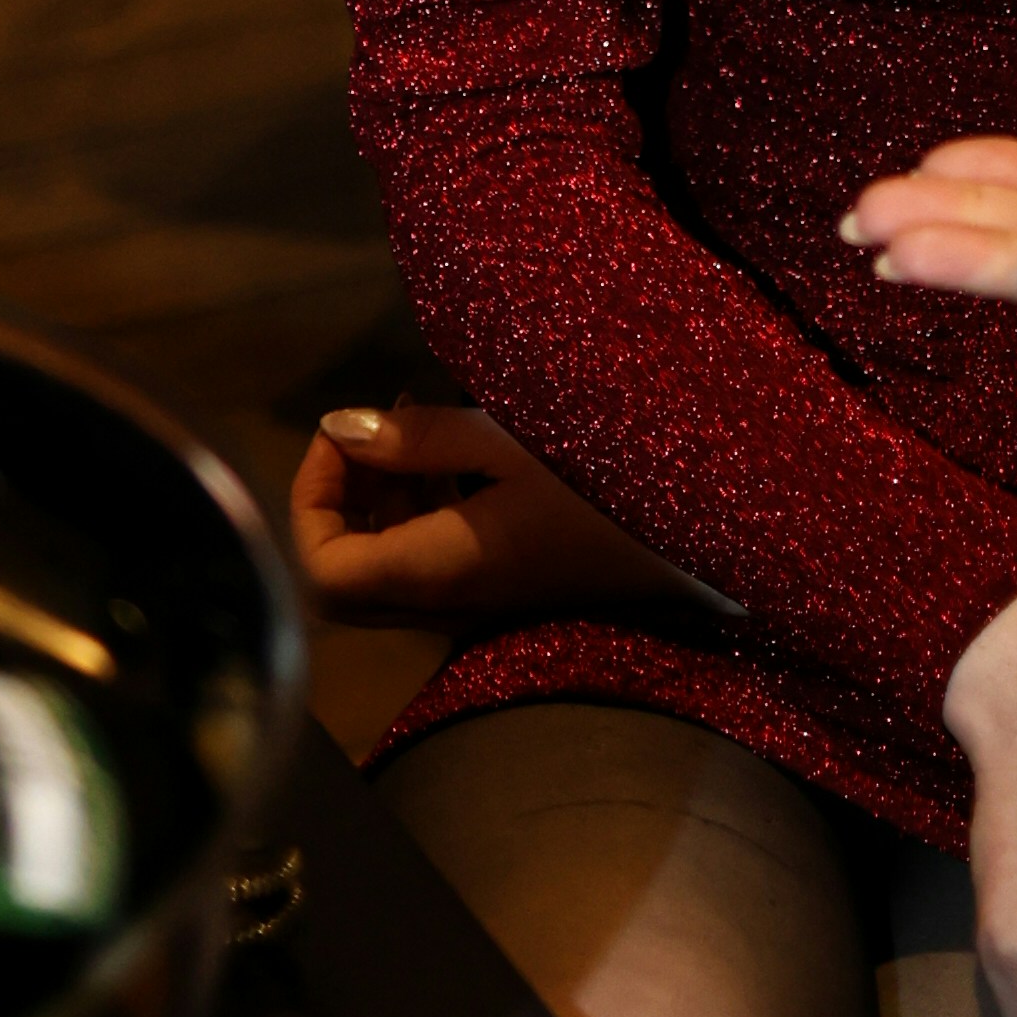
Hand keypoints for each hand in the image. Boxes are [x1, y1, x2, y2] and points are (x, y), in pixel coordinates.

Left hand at [284, 399, 719, 628]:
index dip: (310, 500)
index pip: (321, 569)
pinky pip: (430, 555)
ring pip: (386, 565)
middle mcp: (448, 601)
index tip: (343, 432)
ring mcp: (478, 597)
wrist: (707, 536)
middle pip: (344, 574)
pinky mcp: (508, 581)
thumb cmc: (611, 484)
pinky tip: (455, 445)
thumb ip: (420, 439)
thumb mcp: (513, 441)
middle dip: (338, 497)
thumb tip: (340, 428)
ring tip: (412, 415)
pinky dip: (419, 504)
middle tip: (369, 427)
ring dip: (380, 495)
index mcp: (440, 570)